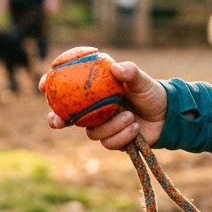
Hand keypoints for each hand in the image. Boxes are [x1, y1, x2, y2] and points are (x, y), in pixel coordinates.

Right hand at [40, 60, 167, 148]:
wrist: (167, 116)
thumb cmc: (150, 93)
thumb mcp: (141, 80)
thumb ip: (130, 72)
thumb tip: (116, 68)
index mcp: (94, 92)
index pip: (66, 88)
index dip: (50, 86)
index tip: (43, 85)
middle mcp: (93, 110)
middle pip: (65, 117)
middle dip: (57, 120)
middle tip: (57, 121)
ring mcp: (101, 127)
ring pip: (91, 133)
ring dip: (110, 126)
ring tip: (129, 115)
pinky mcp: (112, 141)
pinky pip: (108, 143)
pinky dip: (122, 135)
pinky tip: (135, 128)